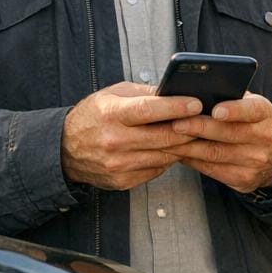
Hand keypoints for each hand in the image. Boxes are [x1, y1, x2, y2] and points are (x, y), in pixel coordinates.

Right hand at [61, 82, 199, 190]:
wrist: (65, 149)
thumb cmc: (93, 116)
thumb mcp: (113, 95)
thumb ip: (144, 93)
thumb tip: (176, 91)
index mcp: (112, 114)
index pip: (149, 110)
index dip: (176, 107)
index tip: (196, 103)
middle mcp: (114, 141)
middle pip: (163, 137)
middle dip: (190, 129)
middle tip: (206, 121)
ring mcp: (118, 164)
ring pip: (164, 156)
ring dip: (182, 146)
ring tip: (194, 135)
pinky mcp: (122, 180)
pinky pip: (156, 170)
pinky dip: (167, 159)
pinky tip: (171, 149)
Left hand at [166, 93, 271, 193]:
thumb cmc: (247, 122)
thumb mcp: (246, 106)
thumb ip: (227, 97)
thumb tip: (192, 92)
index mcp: (264, 113)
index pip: (252, 110)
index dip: (235, 110)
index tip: (216, 110)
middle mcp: (264, 137)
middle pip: (229, 133)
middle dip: (200, 128)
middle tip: (176, 123)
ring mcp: (255, 161)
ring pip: (216, 153)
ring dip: (189, 146)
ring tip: (168, 139)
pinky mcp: (243, 178)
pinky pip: (212, 169)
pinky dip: (192, 160)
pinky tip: (177, 153)